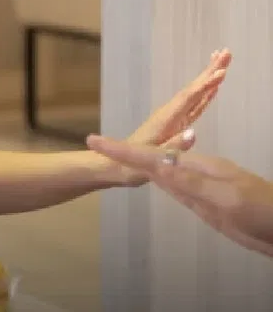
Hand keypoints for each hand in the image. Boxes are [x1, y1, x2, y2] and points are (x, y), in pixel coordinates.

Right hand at [87, 135, 272, 256]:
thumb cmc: (263, 211)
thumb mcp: (226, 196)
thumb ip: (190, 182)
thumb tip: (155, 166)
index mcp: (201, 167)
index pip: (154, 156)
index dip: (123, 150)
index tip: (95, 141)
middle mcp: (198, 174)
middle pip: (153, 160)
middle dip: (125, 151)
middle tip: (97, 144)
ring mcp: (202, 190)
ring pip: (163, 173)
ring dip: (139, 162)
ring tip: (116, 154)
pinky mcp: (207, 206)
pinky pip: (176, 189)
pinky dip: (159, 181)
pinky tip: (153, 178)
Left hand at [99, 49, 230, 185]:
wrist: (115, 165)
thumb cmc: (132, 166)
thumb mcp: (152, 159)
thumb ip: (174, 146)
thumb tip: (194, 133)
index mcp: (166, 120)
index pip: (188, 98)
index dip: (205, 85)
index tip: (222, 71)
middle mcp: (169, 114)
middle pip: (193, 89)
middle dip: (209, 71)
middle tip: (226, 52)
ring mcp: (172, 118)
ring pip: (195, 94)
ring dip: (209, 78)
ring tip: (223, 61)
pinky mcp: (175, 125)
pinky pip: (194, 105)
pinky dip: (205, 95)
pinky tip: (213, 88)